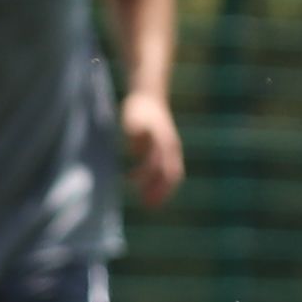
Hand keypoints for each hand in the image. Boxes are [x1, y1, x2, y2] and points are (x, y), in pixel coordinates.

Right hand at [120, 91, 185, 207]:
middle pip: (165, 168)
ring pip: (153, 153)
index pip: (173, 175)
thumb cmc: (151, 126)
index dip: (164, 191)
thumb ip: (152, 164)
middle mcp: (167, 142)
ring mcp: (154, 131)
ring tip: (130, 179)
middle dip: (154, 185)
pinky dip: (135, 145)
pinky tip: (128, 152)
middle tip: (142, 200)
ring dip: (144, 169)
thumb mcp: (155, 145)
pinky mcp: (138, 120)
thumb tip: (141, 184)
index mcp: (172, 151)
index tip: (152, 206)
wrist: (148, 95)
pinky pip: (138, 134)